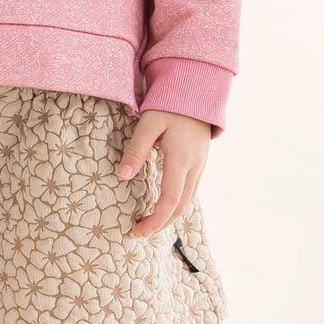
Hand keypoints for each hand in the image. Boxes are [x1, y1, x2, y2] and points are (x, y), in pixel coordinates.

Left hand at [118, 110, 210, 237]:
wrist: (196, 90)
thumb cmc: (169, 104)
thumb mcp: (148, 124)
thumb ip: (135, 150)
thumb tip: (122, 176)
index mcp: (181, 159)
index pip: (169, 201)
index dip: (154, 220)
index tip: (137, 232)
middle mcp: (195, 166)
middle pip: (180, 207)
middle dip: (160, 224)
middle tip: (139, 233)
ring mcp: (200, 165)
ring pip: (187, 201)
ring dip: (169, 217)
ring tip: (148, 225)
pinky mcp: (199, 163)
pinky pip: (189, 191)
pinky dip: (175, 205)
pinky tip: (162, 208)